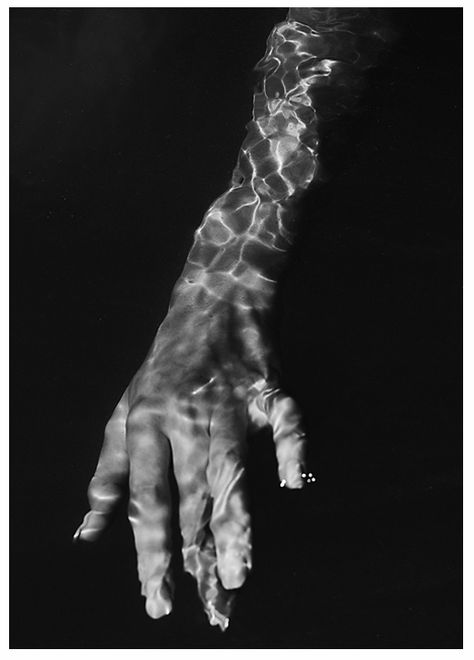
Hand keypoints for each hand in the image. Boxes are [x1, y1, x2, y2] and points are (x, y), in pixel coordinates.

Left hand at [73, 289, 308, 629]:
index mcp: (146, 424)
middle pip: (191, 493)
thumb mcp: (124, 413)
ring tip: (241, 572)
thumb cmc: (163, 366)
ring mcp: (229, 401)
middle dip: (199, 553)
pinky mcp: (267, 388)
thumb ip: (108, 474)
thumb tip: (87, 534)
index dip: (150, 553)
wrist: (212, 301)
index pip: (146, 500)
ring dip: (237, 520)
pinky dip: (290, 448)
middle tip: (211, 607)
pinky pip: (284, 420)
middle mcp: (185, 417)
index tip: (158, 600)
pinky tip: (294, 483)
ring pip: (231, 467)